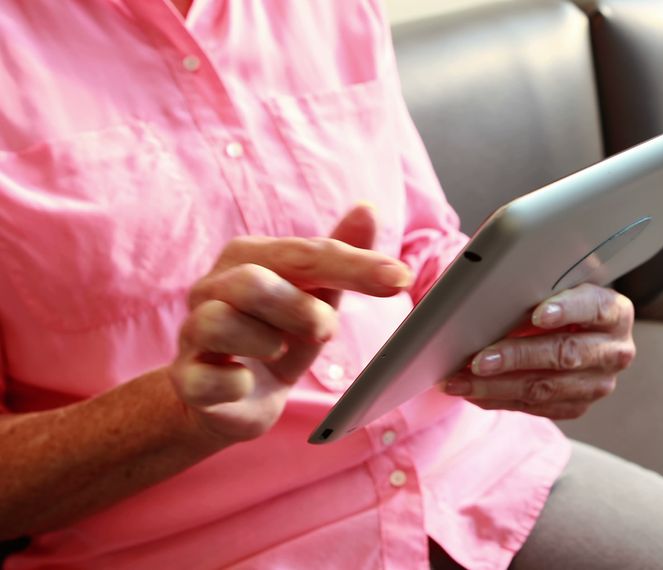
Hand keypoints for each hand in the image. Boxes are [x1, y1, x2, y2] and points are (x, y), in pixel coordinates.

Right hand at [168, 205, 412, 442]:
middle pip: (253, 281)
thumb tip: (368, 208)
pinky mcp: (185, 379)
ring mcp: (193, 332)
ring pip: (218, 321)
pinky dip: (234, 383)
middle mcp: (213, 287)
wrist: (233, 399)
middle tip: (326, 331)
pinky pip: (203, 378)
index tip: (401, 279)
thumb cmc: (280, 335)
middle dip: (301, 308)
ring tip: (279, 351)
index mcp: (249, 258)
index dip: (354, 266)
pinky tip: (246, 382)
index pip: (304, 253)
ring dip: (264, 340)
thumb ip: (339, 256)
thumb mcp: (317, 296)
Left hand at [442, 284, 635, 418]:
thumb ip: (539, 285)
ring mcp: (598, 383)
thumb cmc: (559, 300)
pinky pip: (536, 407)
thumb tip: (492, 288)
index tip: (538, 314)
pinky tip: (473, 393)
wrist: (577, 331)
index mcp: (615, 312)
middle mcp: (614, 351)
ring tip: (462, 382)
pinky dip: (499, 400)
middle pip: (565, 355)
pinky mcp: (579, 406)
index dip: (567, 310)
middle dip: (517, 357)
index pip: (594, 308)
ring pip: (546, 388)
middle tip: (478, 360)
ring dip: (498, 386)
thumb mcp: (559, 286)